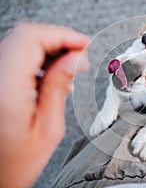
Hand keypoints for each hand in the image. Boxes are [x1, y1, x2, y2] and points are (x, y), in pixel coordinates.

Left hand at [0, 23, 89, 186]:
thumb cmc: (14, 164)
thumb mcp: (48, 128)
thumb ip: (58, 87)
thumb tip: (74, 58)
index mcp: (5, 88)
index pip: (32, 38)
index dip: (62, 35)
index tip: (84, 44)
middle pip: (25, 37)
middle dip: (58, 41)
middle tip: (81, 56)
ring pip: (20, 44)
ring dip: (49, 50)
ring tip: (70, 69)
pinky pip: (15, 58)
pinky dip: (37, 59)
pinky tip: (52, 75)